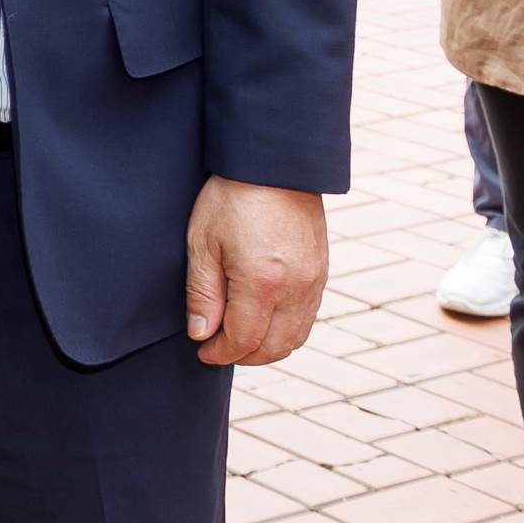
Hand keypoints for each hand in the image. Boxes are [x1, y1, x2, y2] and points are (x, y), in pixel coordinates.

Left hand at [185, 178, 327, 365]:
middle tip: (218, 349)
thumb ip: (202, 293)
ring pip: (295, 337)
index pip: (244, 340)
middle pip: (274, 347)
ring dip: (268, 348)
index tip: (203, 351)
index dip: (220, 353)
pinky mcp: (322, 272)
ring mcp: (314, 282)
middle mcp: (295, 289)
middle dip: (244, 356)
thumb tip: (202, 334)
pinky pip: (307, 317)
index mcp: (262, 283)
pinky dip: (286, 330)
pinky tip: (264, 321)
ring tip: (239, 339)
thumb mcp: (203, 243)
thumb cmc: (231, 198)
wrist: (275, 166)